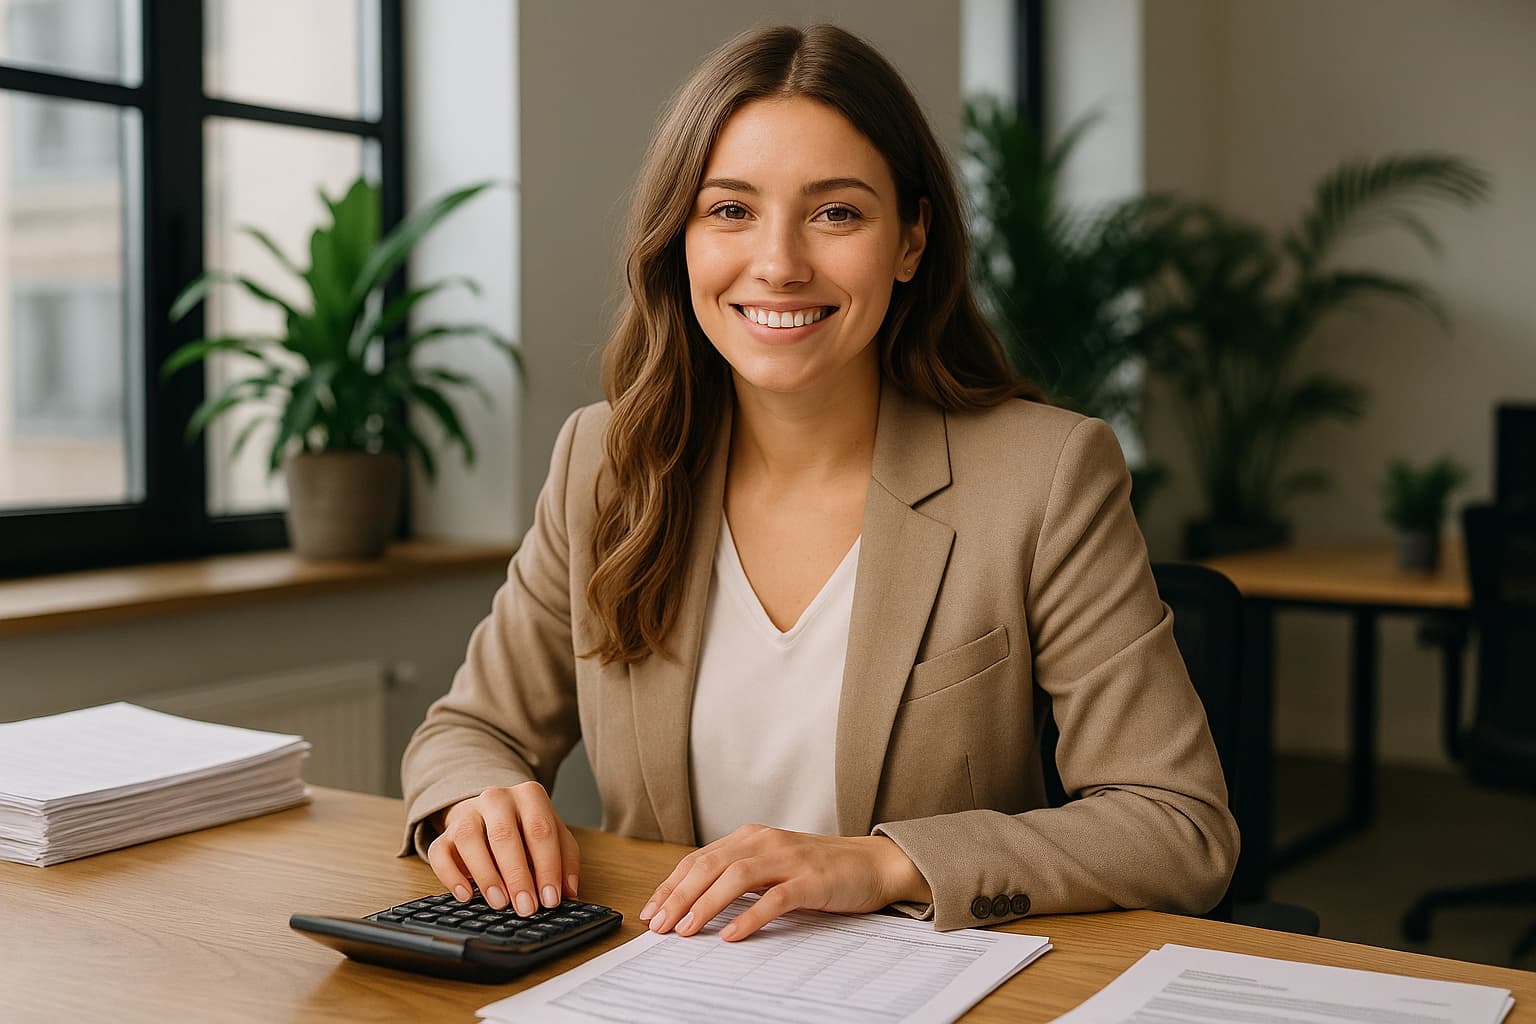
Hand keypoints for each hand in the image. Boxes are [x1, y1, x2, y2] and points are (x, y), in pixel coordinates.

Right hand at [426, 781, 580, 915]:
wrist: (489, 812)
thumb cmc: (526, 829)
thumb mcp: (553, 836)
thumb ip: (565, 860)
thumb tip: (568, 892)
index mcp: (529, 795)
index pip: (540, 830)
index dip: (548, 867)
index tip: (550, 898)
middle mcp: (496, 799)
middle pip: (504, 835)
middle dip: (517, 876)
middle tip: (526, 907)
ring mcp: (467, 813)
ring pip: (469, 839)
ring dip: (486, 875)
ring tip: (500, 902)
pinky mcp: (445, 833)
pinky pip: (439, 852)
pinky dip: (451, 876)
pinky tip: (466, 895)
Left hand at [639, 824, 930, 940]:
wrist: (874, 864)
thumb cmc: (821, 869)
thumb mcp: (774, 865)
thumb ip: (740, 875)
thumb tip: (696, 902)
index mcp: (751, 837)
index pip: (698, 859)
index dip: (670, 885)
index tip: (650, 911)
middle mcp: (765, 841)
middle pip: (709, 865)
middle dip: (678, 897)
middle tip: (657, 926)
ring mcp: (789, 859)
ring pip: (735, 877)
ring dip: (705, 905)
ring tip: (685, 931)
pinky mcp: (812, 880)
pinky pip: (775, 898)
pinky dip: (749, 917)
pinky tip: (731, 936)